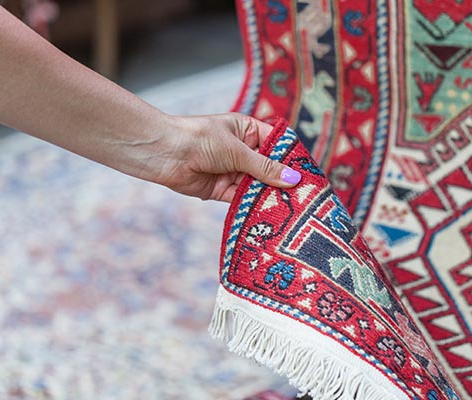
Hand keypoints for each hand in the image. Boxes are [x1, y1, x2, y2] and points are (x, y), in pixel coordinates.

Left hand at [145, 113, 301, 202]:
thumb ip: (265, 167)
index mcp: (248, 131)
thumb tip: (294, 179)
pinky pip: (243, 198)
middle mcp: (243, 151)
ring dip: (270, 195)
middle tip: (305, 195)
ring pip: (258, 185)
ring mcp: (233, 171)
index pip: (277, 144)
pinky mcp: (222, 190)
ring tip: (292, 207)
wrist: (163, 153)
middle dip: (283, 180)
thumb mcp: (237, 151)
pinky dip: (254, 205)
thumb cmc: (200, 139)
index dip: (291, 158)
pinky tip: (270, 212)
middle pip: (270, 167)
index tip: (308, 173)